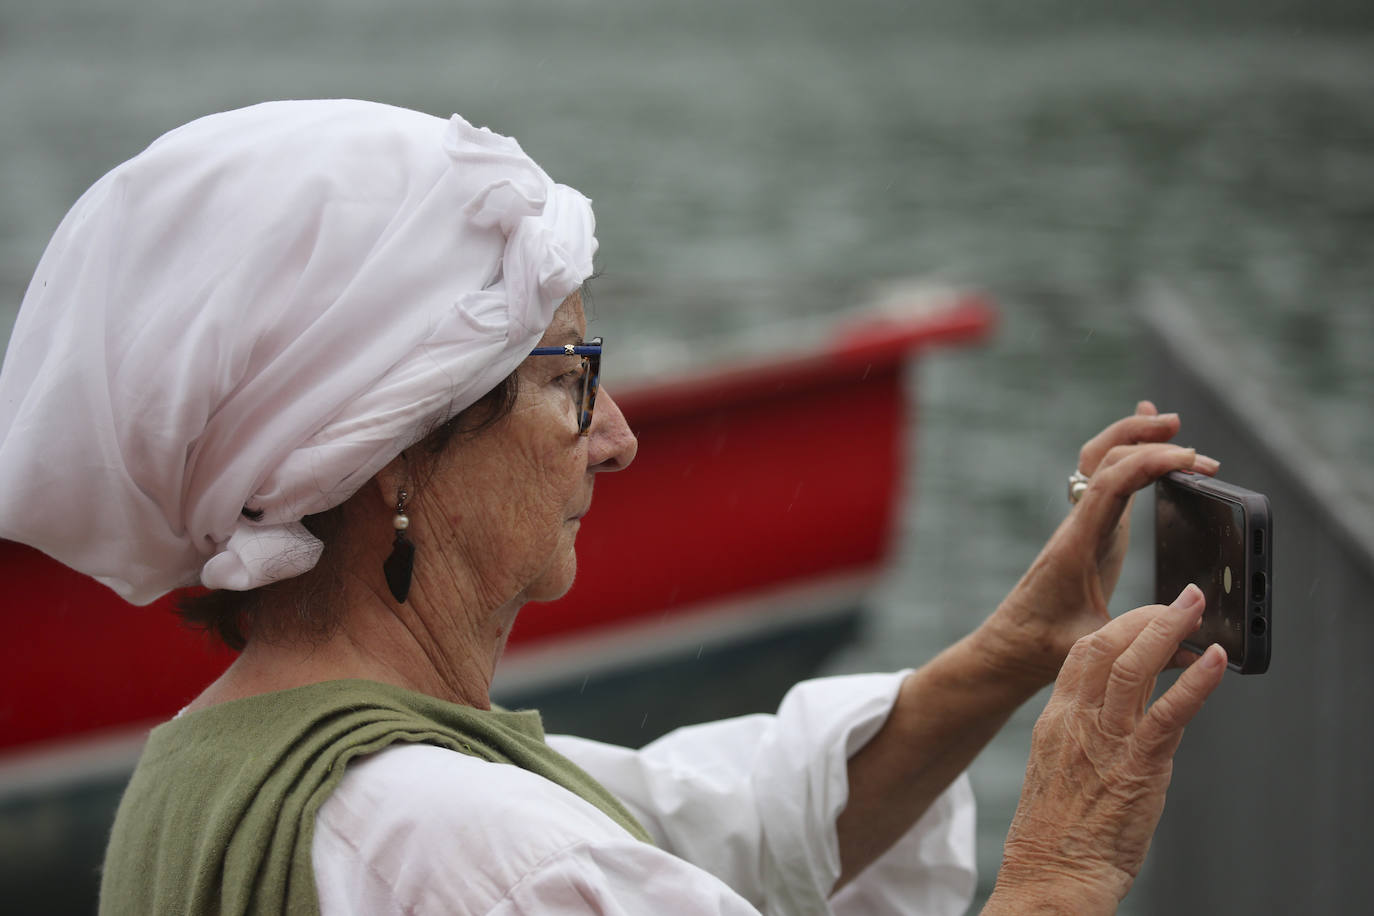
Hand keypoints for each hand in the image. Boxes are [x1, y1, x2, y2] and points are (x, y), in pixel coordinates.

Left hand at [984, 401, 1218, 686]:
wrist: (1011, 644)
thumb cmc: (1043, 646)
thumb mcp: (1091, 647)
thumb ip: (1139, 643)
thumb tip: (1197, 648)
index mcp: (1077, 544)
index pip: (1110, 485)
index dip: (1148, 464)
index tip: (1189, 460)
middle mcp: (1078, 524)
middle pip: (1108, 461)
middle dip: (1151, 445)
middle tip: (1200, 456)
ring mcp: (1085, 523)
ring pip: (1102, 461)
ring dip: (1135, 437)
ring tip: (1172, 424)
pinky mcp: (1093, 528)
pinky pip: (1108, 477)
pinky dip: (1128, 450)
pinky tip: (1147, 430)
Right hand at [986, 585, 1226, 913]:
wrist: (1051, 874)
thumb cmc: (1057, 834)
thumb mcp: (1060, 770)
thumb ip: (1089, 736)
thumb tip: (1127, 717)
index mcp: (1055, 719)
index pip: (1082, 653)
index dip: (1119, 626)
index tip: (1147, 614)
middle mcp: (1076, 720)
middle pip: (1106, 646)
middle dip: (1147, 615)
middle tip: (1183, 599)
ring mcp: (1105, 740)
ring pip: (1133, 667)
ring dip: (1170, 630)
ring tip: (1198, 609)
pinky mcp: (1137, 765)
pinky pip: (1169, 712)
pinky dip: (1195, 682)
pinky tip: (1215, 661)